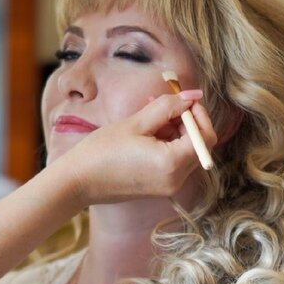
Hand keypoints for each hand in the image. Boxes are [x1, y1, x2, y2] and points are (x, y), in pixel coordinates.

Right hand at [59, 91, 216, 205]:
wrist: (78, 182)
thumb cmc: (102, 152)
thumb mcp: (137, 122)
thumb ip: (168, 107)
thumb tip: (193, 96)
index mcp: (172, 164)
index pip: (205, 136)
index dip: (199, 115)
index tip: (181, 101)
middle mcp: (176, 180)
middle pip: (198, 145)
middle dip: (186, 122)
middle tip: (163, 104)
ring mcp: (168, 187)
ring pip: (186, 152)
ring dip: (175, 131)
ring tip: (149, 116)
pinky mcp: (159, 188)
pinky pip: (174, 162)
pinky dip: (167, 145)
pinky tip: (145, 133)